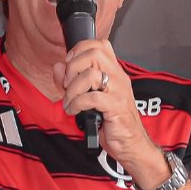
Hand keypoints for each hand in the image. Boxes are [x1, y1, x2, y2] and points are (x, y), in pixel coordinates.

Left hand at [55, 39, 161, 170]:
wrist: (132, 145)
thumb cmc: (112, 122)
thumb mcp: (88, 98)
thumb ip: (71, 81)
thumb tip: (58, 67)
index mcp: (114, 72)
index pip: (99, 45)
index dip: (79, 50)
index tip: (69, 66)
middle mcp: (118, 77)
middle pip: (94, 53)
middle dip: (73, 67)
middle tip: (68, 85)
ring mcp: (119, 91)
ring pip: (91, 74)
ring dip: (73, 89)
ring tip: (70, 101)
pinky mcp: (116, 108)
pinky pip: (92, 98)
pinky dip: (77, 103)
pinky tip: (74, 111)